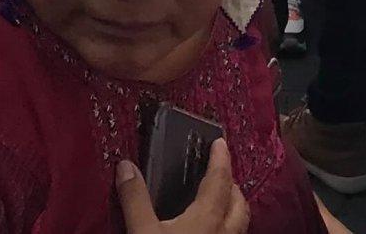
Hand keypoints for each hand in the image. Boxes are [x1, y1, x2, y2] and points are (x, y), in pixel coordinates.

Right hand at [114, 141, 248, 233]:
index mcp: (207, 219)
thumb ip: (135, 199)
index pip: (219, 181)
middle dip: (233, 186)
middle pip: (239, 204)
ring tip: (217, 202)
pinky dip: (225, 230)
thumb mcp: (142, 233)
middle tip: (220, 173)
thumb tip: (125, 165)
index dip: (221, 159)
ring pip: (239, 226)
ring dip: (232, 209)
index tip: (221, 141)